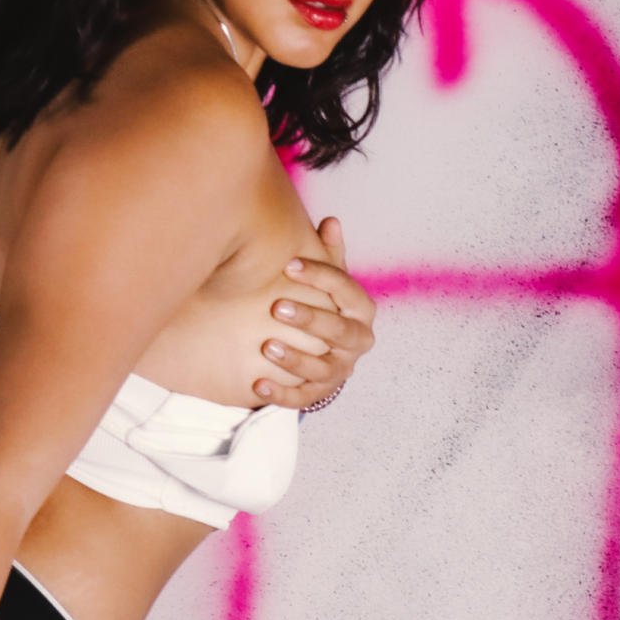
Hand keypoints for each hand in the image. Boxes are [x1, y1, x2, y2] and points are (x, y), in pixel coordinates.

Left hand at [253, 216, 376, 408]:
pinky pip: (302, 397)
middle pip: (339, 332)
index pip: (348, 292)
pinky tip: (259, 385)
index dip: (322, 277)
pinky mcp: (320, 393)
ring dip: (295, 359)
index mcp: (360, 312)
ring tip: (267, 346)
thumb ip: (330, 254)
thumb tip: (331, 221)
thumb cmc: (327, 306)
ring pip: (321, 368)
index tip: (290, 265)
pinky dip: (281, 395)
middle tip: (277, 306)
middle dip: (310, 319)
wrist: (323, 349)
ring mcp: (339, 370)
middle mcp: (356, 342)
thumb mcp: (330, 281)